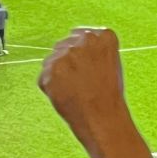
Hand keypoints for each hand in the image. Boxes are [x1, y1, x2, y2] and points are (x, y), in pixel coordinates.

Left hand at [38, 29, 154, 157]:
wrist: (104, 121)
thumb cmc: (109, 98)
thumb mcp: (111, 65)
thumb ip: (93, 50)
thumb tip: (71, 46)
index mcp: (103, 37)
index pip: (82, 36)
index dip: (83, 56)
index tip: (89, 70)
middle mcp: (83, 40)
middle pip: (65, 46)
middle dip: (69, 64)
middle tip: (83, 85)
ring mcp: (65, 54)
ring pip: (53, 61)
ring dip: (59, 76)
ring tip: (77, 93)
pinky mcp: (50, 71)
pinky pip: (45, 78)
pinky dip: (51, 89)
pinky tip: (68, 98)